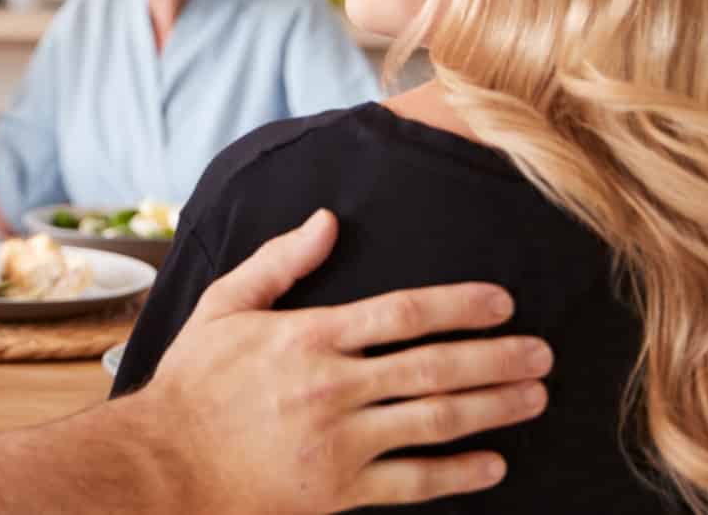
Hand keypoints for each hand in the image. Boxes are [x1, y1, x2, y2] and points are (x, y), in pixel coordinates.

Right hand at [139, 209, 551, 511]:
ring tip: (535, 397)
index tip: (501, 302)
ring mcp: (340, 442)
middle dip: (496, 357)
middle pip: (434, 366)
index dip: (458, 305)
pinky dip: (458, 474)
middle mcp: (333, 387)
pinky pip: (413, 483)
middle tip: (542, 352)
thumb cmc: (195, 381)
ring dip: (493, 408)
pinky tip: (493, 465)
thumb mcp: (224, 305)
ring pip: (434, 421)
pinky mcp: (339, 491)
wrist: (165, 462)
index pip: (402, 313)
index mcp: (309, 337)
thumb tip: (327, 220)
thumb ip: (279, 261)